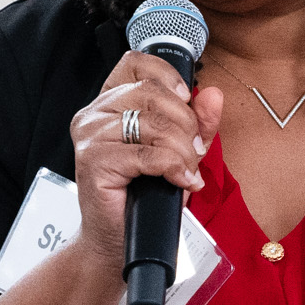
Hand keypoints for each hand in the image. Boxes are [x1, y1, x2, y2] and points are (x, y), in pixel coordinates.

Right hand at [70, 56, 223, 268]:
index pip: (136, 62)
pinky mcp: (93, 162)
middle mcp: (94, 113)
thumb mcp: (179, 151)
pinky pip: (148, 154)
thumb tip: (213, 95)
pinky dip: (173, 167)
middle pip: (152, 92)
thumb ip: (198, 122)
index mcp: (110, 102)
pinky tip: (179, 181)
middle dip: (185, 123)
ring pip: (153, 123)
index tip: (186, 101)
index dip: (168, 76)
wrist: (118, 241)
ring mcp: (90, 136)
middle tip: (192, 152)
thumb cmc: (143, 196)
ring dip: (182, 150)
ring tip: (185, 171)